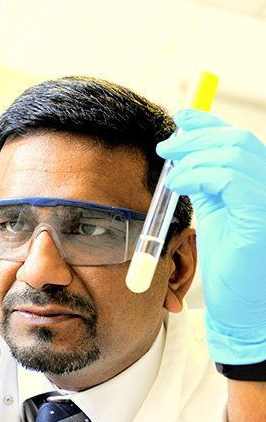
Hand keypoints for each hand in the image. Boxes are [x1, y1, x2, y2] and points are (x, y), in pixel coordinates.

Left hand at [156, 109, 265, 364]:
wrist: (242, 304)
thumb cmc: (229, 261)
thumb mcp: (213, 210)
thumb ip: (203, 180)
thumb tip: (181, 150)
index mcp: (258, 181)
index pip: (237, 138)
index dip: (209, 122)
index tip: (181, 117)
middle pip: (236, 140)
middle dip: (195, 138)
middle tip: (165, 147)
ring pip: (234, 153)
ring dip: (193, 158)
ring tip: (172, 175)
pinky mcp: (261, 215)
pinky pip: (231, 179)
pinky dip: (200, 175)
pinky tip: (180, 185)